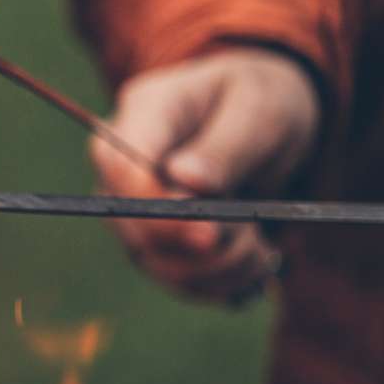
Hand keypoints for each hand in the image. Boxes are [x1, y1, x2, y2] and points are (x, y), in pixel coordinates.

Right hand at [93, 46, 319, 304]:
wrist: (266, 126)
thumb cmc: (260, 103)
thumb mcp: (260, 110)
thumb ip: (225, 146)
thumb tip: (185, 180)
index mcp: (147, 112)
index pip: (117, 162)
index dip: (151, 204)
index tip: (208, 229)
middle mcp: (126, 163)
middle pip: (132, 222)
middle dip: (199, 242)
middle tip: (252, 234)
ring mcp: (135, 207)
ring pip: (155, 260)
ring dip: (218, 266)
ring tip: (260, 245)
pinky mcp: (156, 242)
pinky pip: (178, 279)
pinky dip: (222, 280)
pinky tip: (254, 257)